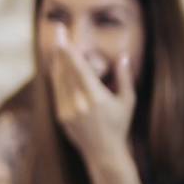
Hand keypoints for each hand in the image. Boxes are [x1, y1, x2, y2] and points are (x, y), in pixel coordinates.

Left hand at [50, 37, 135, 183]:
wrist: (104, 153)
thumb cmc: (119, 125)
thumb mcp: (127, 101)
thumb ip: (125, 77)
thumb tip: (123, 55)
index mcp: (94, 97)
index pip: (78, 68)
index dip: (68, 50)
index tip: (63, 36)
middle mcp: (77, 103)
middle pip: (64, 69)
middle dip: (60, 49)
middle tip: (58, 30)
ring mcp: (66, 110)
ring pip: (57, 79)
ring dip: (57, 61)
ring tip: (58, 44)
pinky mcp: (60, 116)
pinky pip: (56, 90)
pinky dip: (56, 76)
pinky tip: (57, 66)